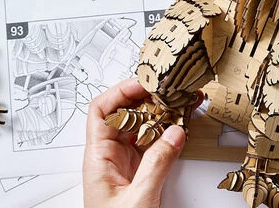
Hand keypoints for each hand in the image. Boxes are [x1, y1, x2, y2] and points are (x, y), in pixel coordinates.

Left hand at [83, 78, 185, 207]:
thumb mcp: (138, 200)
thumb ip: (157, 164)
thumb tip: (174, 132)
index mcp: (98, 158)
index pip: (100, 110)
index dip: (120, 92)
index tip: (143, 83)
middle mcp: (110, 155)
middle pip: (124, 112)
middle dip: (147, 97)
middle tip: (169, 89)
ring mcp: (126, 161)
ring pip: (141, 125)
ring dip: (161, 112)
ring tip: (180, 101)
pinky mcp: (140, 170)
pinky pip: (153, 141)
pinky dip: (167, 130)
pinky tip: (180, 124)